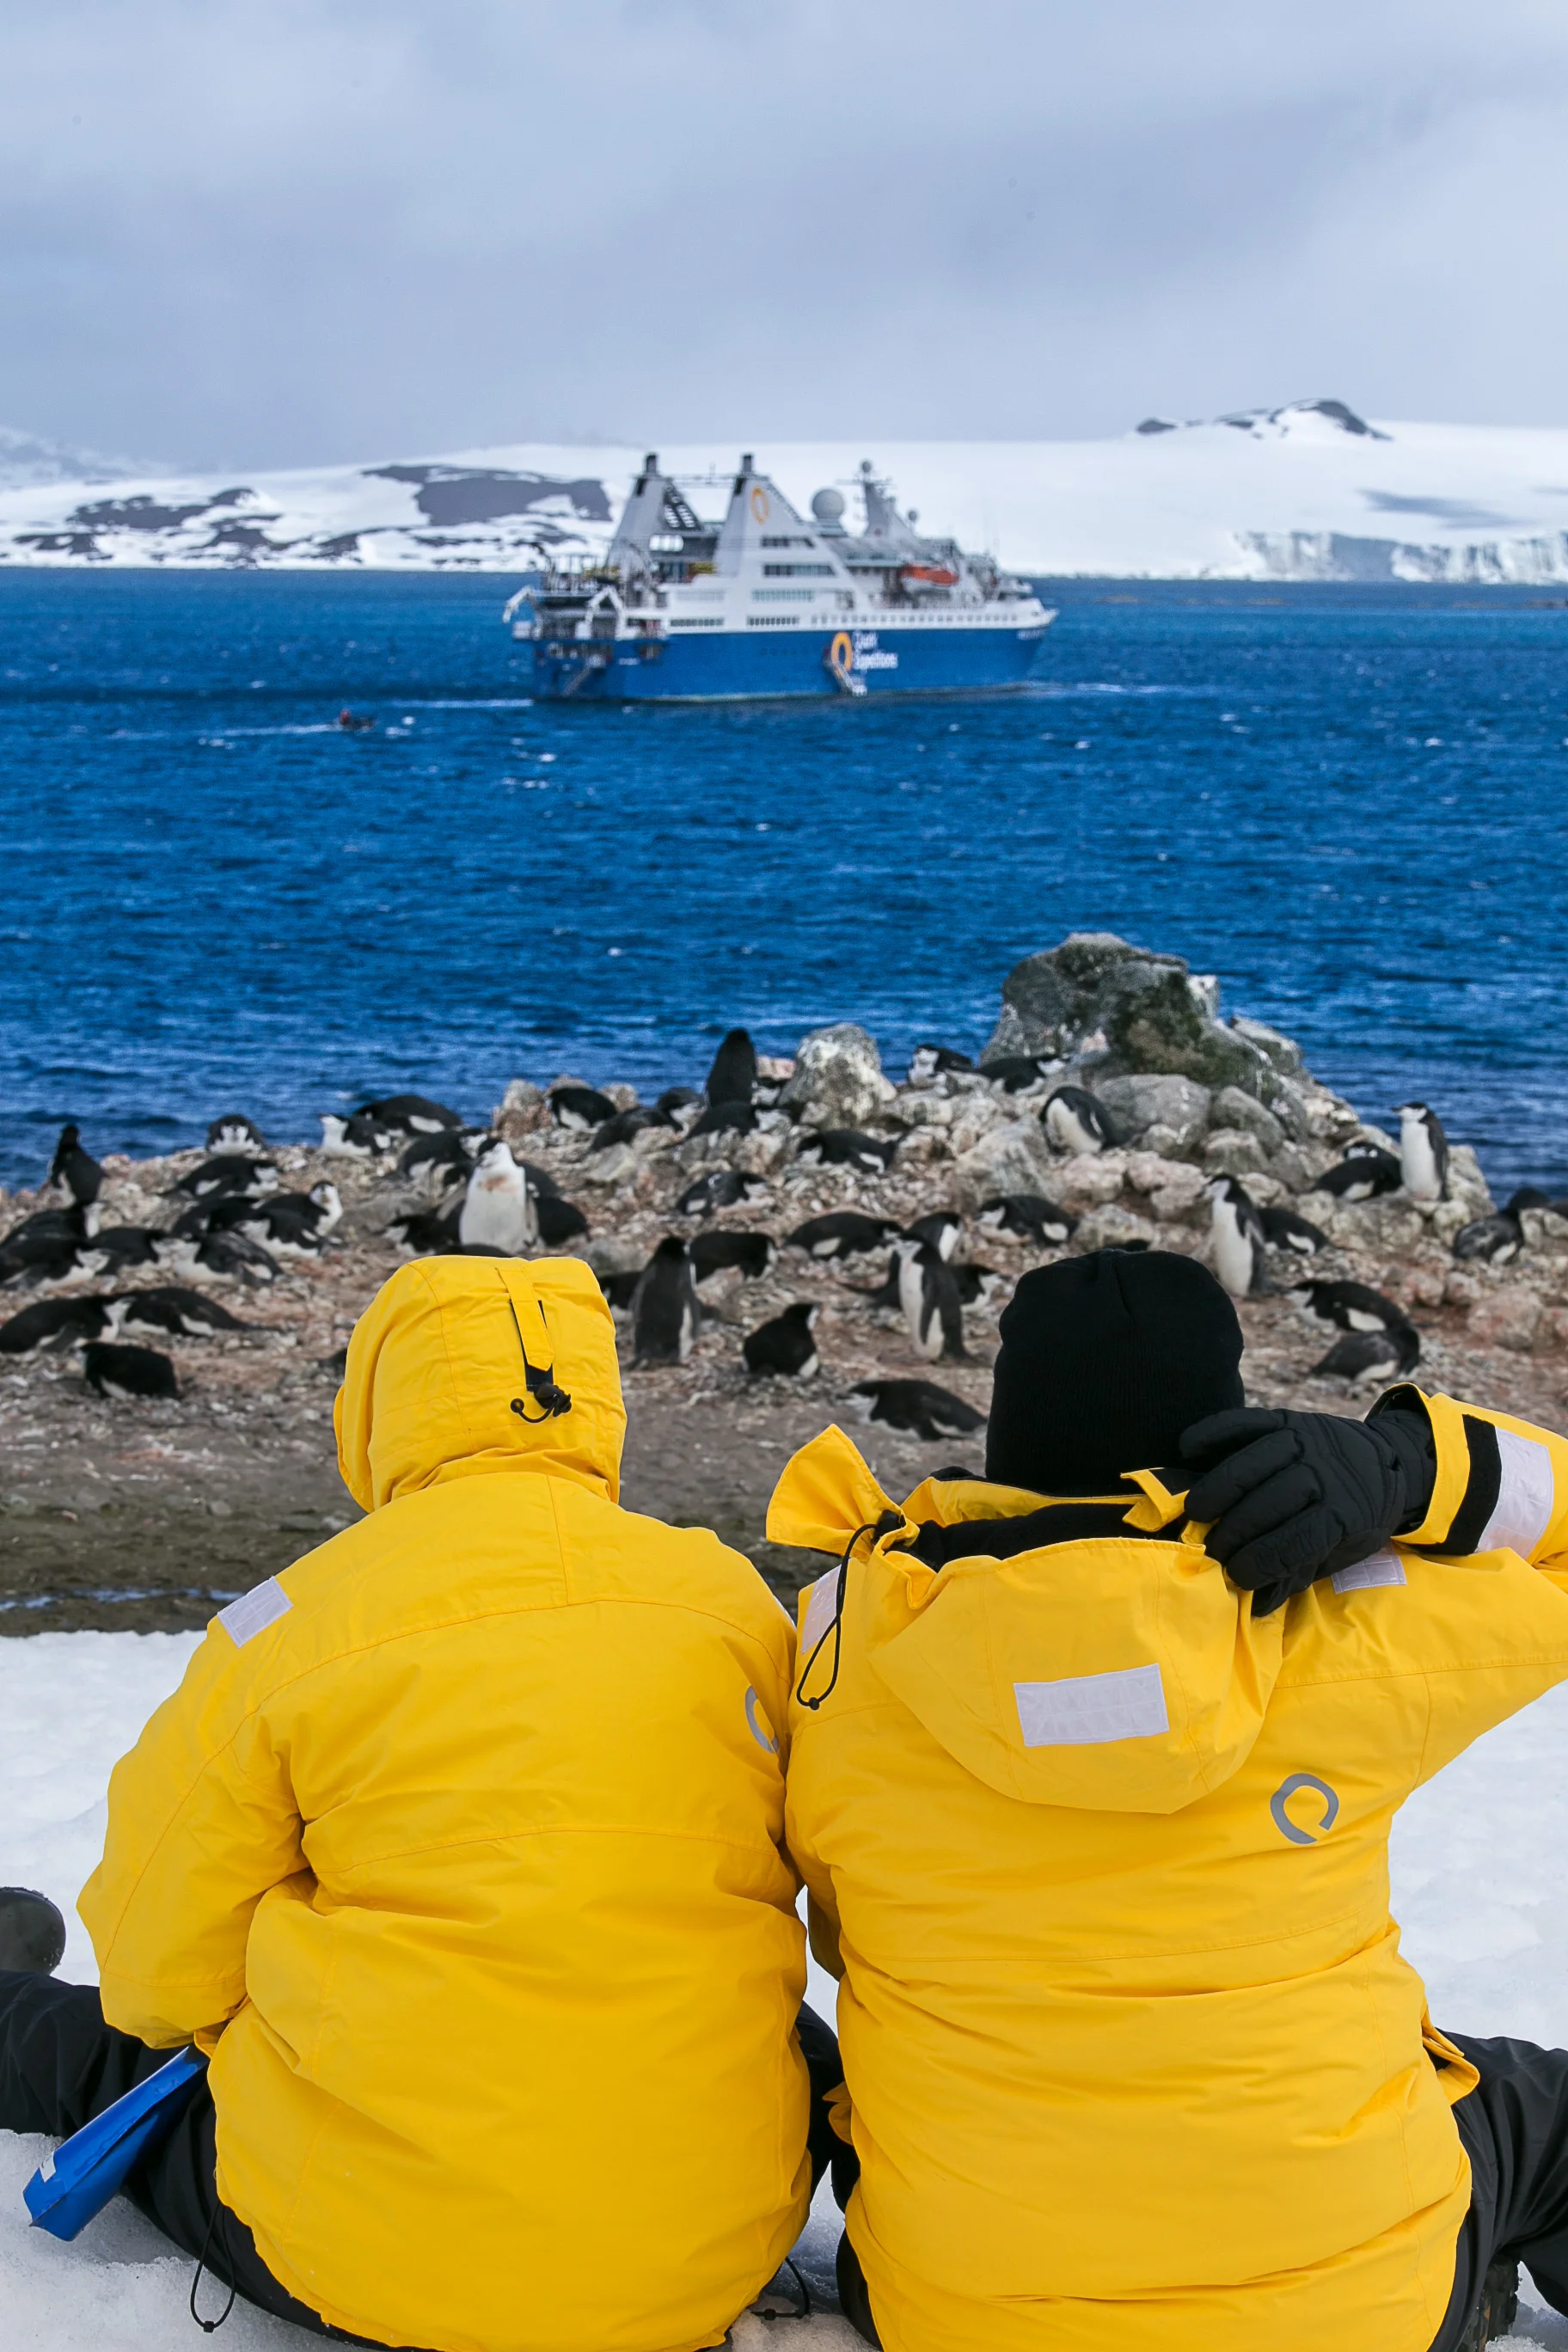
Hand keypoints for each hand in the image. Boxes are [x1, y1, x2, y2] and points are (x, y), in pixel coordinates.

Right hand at [1179, 1406, 1433, 1614]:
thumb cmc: (1357, 1517)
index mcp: (1347, 1513)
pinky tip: (1188, 1449)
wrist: (1390, 1462)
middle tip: (1211, 1549)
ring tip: (1196, 1511)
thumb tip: (1256, 1606)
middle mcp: (1327, 1473)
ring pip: (1254, 1462)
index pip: (1296, 1541)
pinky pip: (1247, 1421)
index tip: (1234, 1576)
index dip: (1260, 1562)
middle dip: (1235, 1530)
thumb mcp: (1343, 1552)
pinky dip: (1214, 1432)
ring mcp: (1306, 1440)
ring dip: (1219, 1488)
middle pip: (1270, 1502)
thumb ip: (1299, 1571)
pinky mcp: (1288, 1417)